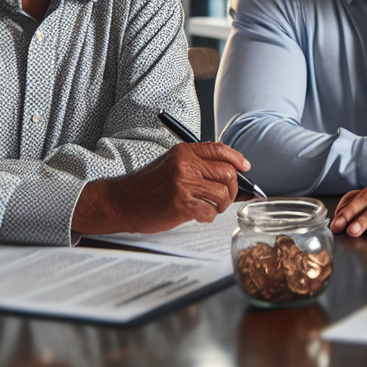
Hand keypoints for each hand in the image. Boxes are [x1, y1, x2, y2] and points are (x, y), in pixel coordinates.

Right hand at [73, 142, 249, 234]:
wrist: (121, 202)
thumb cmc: (146, 186)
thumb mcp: (170, 163)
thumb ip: (195, 162)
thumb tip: (228, 170)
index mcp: (184, 152)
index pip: (220, 150)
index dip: (237, 159)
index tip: (245, 167)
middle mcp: (186, 165)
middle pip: (228, 173)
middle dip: (233, 188)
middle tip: (225, 197)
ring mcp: (184, 185)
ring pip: (223, 194)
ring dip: (221, 205)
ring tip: (211, 207)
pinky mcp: (182, 205)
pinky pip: (210, 212)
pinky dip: (208, 216)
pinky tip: (198, 215)